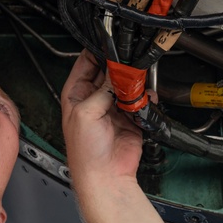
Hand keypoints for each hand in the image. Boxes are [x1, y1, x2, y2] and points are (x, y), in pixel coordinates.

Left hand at [61, 51, 143, 189]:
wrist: (106, 176)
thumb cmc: (86, 152)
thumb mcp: (86, 113)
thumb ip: (102, 90)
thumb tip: (115, 73)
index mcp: (76, 93)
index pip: (86, 62)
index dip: (98, 52)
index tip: (111, 46)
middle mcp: (94, 98)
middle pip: (109, 71)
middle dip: (120, 66)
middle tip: (129, 62)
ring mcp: (113, 107)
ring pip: (126, 84)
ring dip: (134, 82)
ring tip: (139, 80)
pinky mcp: (130, 117)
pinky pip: (140, 101)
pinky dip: (145, 97)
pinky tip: (146, 96)